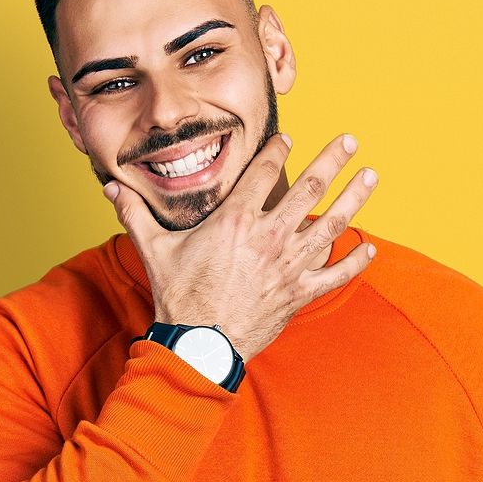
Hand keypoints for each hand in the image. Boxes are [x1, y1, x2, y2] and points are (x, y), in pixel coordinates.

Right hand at [105, 132, 378, 364]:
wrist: (200, 344)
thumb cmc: (179, 296)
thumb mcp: (154, 250)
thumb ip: (135, 213)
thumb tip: (110, 186)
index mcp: (236, 220)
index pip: (265, 172)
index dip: (278, 150)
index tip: (288, 138)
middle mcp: (269, 237)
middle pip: (310, 187)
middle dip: (333, 160)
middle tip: (351, 140)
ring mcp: (289, 266)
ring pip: (331, 225)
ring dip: (355, 198)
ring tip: (371, 177)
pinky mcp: (299, 293)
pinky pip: (335, 275)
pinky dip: (355, 262)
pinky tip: (370, 248)